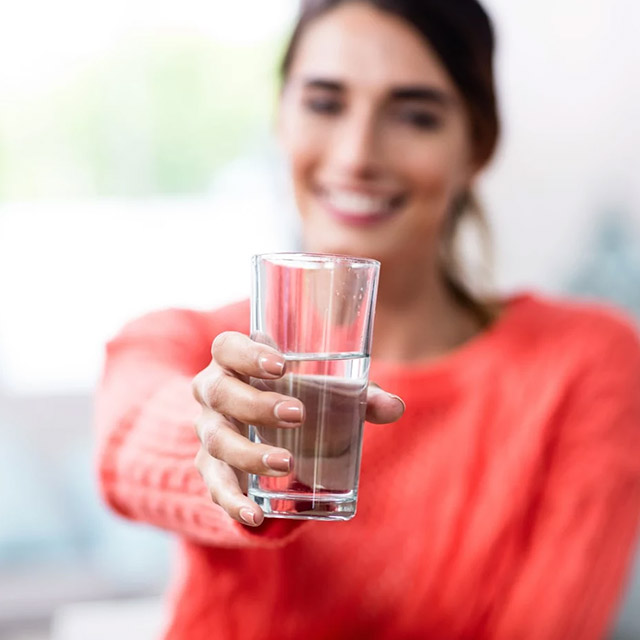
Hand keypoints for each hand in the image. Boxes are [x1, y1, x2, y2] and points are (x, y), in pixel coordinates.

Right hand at [192, 331, 404, 526]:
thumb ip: (357, 396)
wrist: (255, 430)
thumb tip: (395, 407)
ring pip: (216, 440)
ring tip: (287, 463)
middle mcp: (214, 392)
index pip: (227, 347)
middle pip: (219, 391)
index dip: (247, 353)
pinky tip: (255, 514)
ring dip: (249, 453)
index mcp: (235, 362)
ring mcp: (209, 430)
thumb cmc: (294, 397)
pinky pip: (215, 485)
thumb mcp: (322, 392)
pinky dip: (232, 501)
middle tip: (298, 414)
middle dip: (256, 404)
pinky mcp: (211, 467)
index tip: (282, 365)